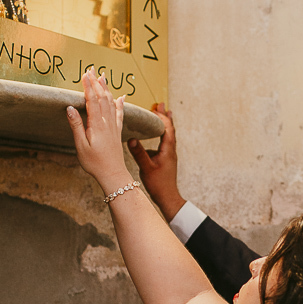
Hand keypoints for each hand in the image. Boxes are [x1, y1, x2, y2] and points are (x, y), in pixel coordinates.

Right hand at [66, 70, 127, 191]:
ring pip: (111, 103)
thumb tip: (70, 108)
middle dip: (97, 82)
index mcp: (97, 125)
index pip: (92, 100)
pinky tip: (122, 97)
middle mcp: (107, 123)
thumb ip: (76, 126)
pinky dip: (120, 103)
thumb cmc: (94, 163)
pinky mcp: (117, 132)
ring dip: (107, 88)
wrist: (113, 174)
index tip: (84, 74)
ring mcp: (114, 126)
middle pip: (102, 98)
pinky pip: (120, 114)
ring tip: (103, 76)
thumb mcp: (81, 146)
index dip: (88, 86)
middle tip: (92, 69)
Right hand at [128, 102, 185, 220]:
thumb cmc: (159, 184)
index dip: (161, 117)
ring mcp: (169, 155)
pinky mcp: (166, 160)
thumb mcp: (146, 168)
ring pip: (168, 136)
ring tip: (161, 115)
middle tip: (162, 105)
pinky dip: (161, 135)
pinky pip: (164, 143)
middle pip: (170, 129)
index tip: (155, 108)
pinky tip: (154, 137)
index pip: (167, 128)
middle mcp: (170, 151)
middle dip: (165, 116)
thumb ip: (139, 154)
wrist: (168, 197)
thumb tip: (131, 139)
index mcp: (167, 150)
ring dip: (164, 124)